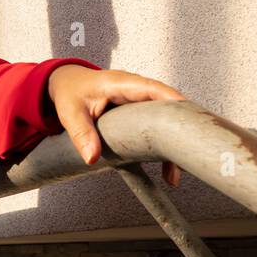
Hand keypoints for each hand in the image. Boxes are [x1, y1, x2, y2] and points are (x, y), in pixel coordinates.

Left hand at [46, 65, 187, 186]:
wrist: (68, 83)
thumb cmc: (71, 92)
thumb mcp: (70, 113)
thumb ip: (81, 134)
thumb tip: (92, 157)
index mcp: (120, 83)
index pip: (152, 89)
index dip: (171, 101)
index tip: (188, 117)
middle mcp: (136, 89)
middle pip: (168, 105)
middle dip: (180, 127)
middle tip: (186, 154)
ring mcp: (141, 99)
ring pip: (167, 118)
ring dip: (173, 142)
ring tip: (173, 172)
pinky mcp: (142, 111)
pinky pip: (159, 126)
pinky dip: (164, 147)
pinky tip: (166, 170)